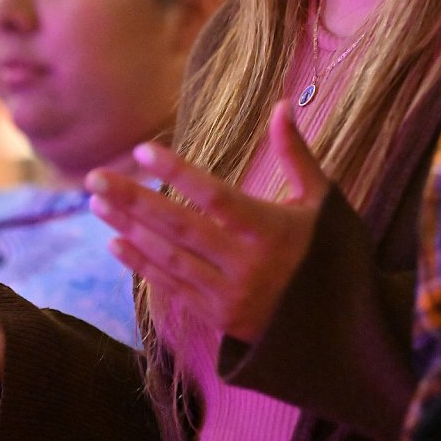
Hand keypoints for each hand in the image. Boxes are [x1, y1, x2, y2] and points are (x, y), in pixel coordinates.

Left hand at [86, 100, 328, 342]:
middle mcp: (246, 265)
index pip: (216, 197)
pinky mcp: (219, 318)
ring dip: (129, 229)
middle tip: (95, 177)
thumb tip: (280, 106)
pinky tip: (115, 243)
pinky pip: (172, 288)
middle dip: (134, 200)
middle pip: (180, 228)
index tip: (142, 150)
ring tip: (97, 203)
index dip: (178, 172)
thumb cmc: (334, 257)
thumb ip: (296, 155)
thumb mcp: (324, 202)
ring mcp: (229, 295)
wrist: (345, 334)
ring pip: (169, 258)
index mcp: (272, 231)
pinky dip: (141, 265)